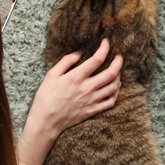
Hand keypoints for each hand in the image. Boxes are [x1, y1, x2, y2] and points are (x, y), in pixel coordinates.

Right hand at [17, 39, 122, 164]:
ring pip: (113, 87)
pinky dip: (116, 93)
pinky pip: (111, 102)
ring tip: (117, 71)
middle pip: (111, 73)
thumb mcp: (51, 75)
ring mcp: (92, 100)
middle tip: (119, 57)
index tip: (106, 42)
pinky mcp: (92, 110)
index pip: (97, 59)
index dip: (104, 48)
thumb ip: (65, 62)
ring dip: (118, 77)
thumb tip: (79, 54)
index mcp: (76, 77)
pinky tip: (114, 88)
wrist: (46, 121)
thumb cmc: (46, 97)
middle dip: (118, 62)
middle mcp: (87, 88)